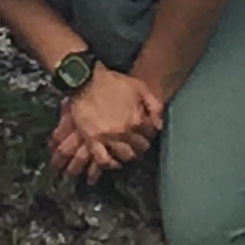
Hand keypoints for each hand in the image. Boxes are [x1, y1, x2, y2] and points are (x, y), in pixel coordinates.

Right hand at [48, 64, 164, 179]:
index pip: (150, 134)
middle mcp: (124, 131)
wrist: (85, 80)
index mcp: (136, 119)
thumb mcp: (138, 86)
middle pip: (139, 148)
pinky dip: (109, 164)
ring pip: (124, 156)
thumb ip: (154, 105)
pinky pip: (102, 160)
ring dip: (129, 156)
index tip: (146, 131)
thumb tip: (159, 126)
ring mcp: (107, 137)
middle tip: (139, 144)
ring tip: (129, 153)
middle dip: (141, 146)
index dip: (150, 132)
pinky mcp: (92, 140)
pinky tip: (114, 163)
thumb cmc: (111, 81)